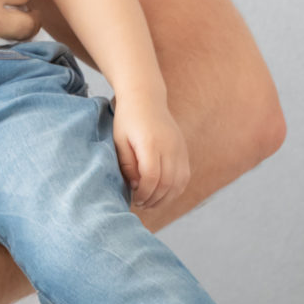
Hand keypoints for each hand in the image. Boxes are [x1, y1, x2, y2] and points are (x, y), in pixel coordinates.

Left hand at [111, 94, 190, 210]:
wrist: (145, 98)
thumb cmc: (127, 120)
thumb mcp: (119, 140)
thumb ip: (127, 164)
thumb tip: (136, 187)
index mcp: (150, 143)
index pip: (151, 177)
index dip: (143, 193)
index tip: (133, 198)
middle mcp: (169, 146)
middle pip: (167, 183)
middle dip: (154, 199)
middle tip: (140, 205)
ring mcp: (179, 148)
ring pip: (179, 183)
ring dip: (166, 198)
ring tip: (150, 203)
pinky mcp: (184, 150)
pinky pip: (184, 176)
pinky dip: (175, 189)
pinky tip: (162, 194)